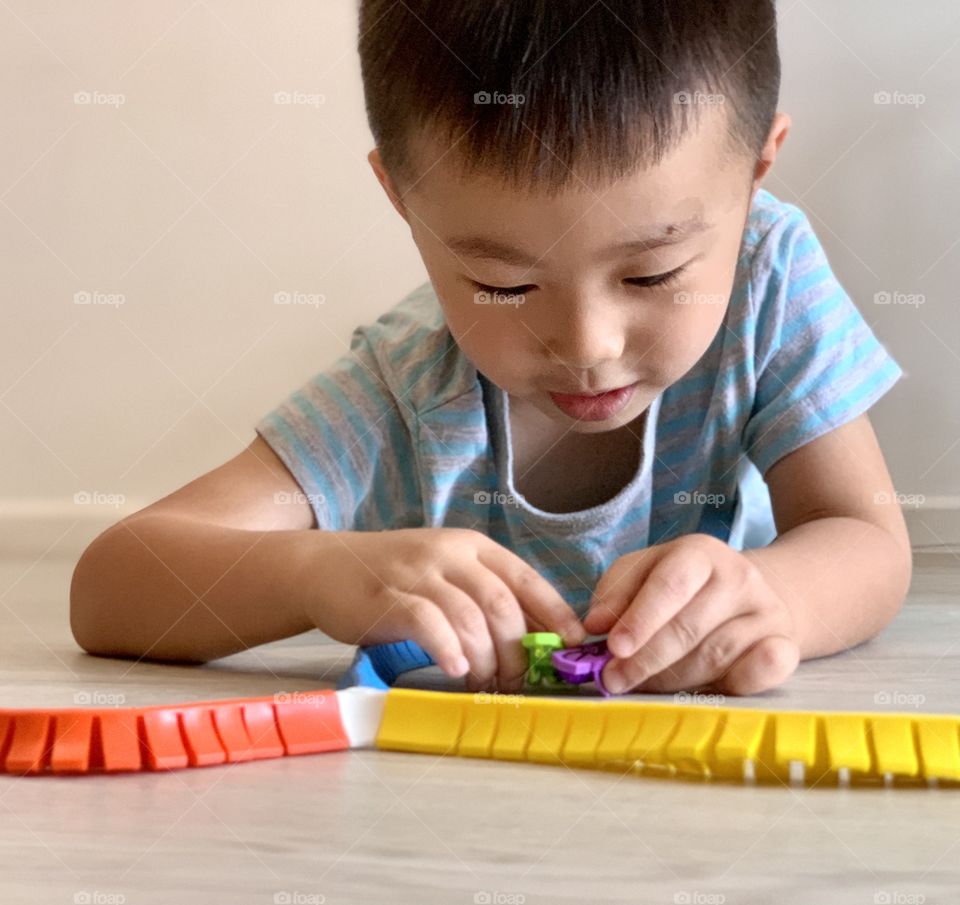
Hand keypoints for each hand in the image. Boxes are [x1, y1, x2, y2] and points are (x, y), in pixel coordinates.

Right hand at [304, 527, 584, 692]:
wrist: (327, 567)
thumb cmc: (396, 578)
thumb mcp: (446, 575)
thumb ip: (484, 596)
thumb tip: (535, 639)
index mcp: (472, 547)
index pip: (525, 579)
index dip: (554, 613)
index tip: (574, 645)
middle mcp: (449, 554)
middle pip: (501, 604)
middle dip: (516, 650)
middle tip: (517, 682)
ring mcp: (417, 573)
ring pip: (469, 617)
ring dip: (485, 659)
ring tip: (485, 684)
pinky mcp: (387, 597)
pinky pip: (427, 623)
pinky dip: (447, 649)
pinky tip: (455, 669)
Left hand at [581, 533, 798, 694]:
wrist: (751, 594)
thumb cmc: (683, 587)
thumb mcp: (646, 572)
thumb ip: (616, 592)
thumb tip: (595, 625)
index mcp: (699, 553)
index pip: (670, 583)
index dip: (640, 618)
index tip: (613, 648)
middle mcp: (738, 577)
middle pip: (689, 627)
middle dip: (645, 659)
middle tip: (614, 680)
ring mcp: (767, 612)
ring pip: (714, 656)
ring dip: (672, 679)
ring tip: (644, 685)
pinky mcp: (787, 646)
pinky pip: (764, 670)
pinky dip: (737, 683)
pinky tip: (708, 689)